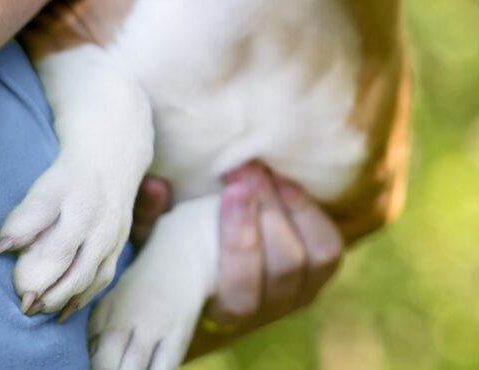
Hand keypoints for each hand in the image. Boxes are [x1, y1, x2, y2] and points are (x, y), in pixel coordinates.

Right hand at [131, 163, 343, 355]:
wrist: (218, 265)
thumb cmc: (179, 251)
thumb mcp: (155, 240)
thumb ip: (150, 218)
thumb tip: (154, 186)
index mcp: (223, 311)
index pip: (242, 289)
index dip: (240, 238)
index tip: (231, 190)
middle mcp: (267, 311)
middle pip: (283, 265)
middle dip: (266, 208)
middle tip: (246, 167)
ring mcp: (298, 295)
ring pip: (311, 257)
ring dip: (289, 206)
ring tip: (264, 171)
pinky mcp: (319, 275)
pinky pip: (328, 247)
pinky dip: (310, 212)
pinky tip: (285, 182)